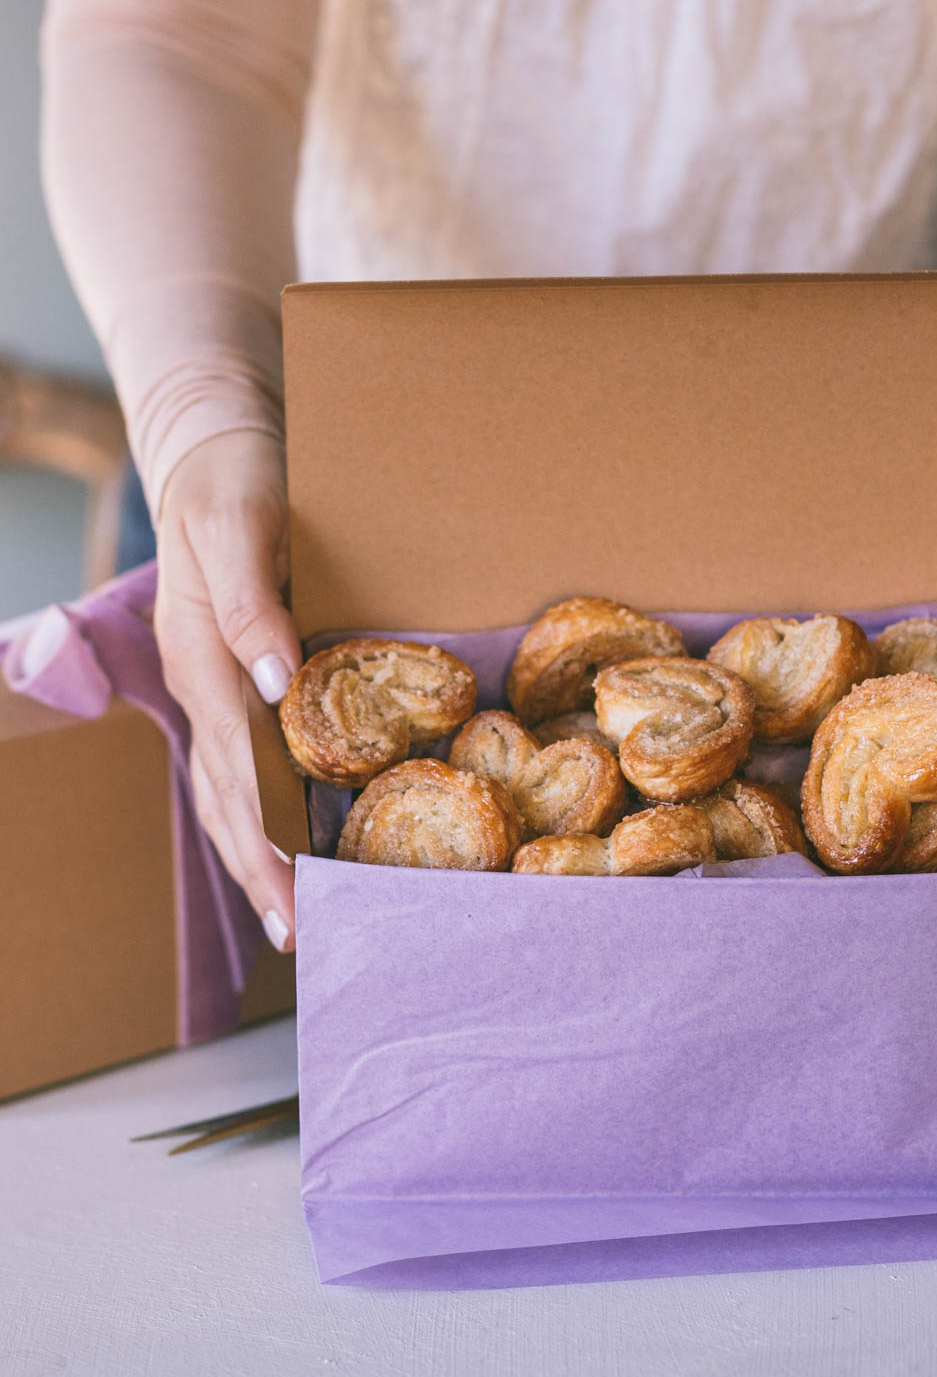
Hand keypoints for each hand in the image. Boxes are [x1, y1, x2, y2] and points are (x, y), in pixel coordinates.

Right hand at [154, 430, 300, 947]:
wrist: (211, 439)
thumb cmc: (232, 474)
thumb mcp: (236, 521)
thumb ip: (247, 601)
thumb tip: (273, 681)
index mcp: (197, 652)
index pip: (233, 766)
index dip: (261, 836)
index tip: (292, 897)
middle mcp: (199, 679)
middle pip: (223, 794)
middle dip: (257, 870)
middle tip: (299, 937)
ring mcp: (210, 680)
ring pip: (226, 785)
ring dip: (255, 852)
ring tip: (291, 915)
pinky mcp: (230, 671)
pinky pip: (243, 754)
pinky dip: (262, 807)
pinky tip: (289, 840)